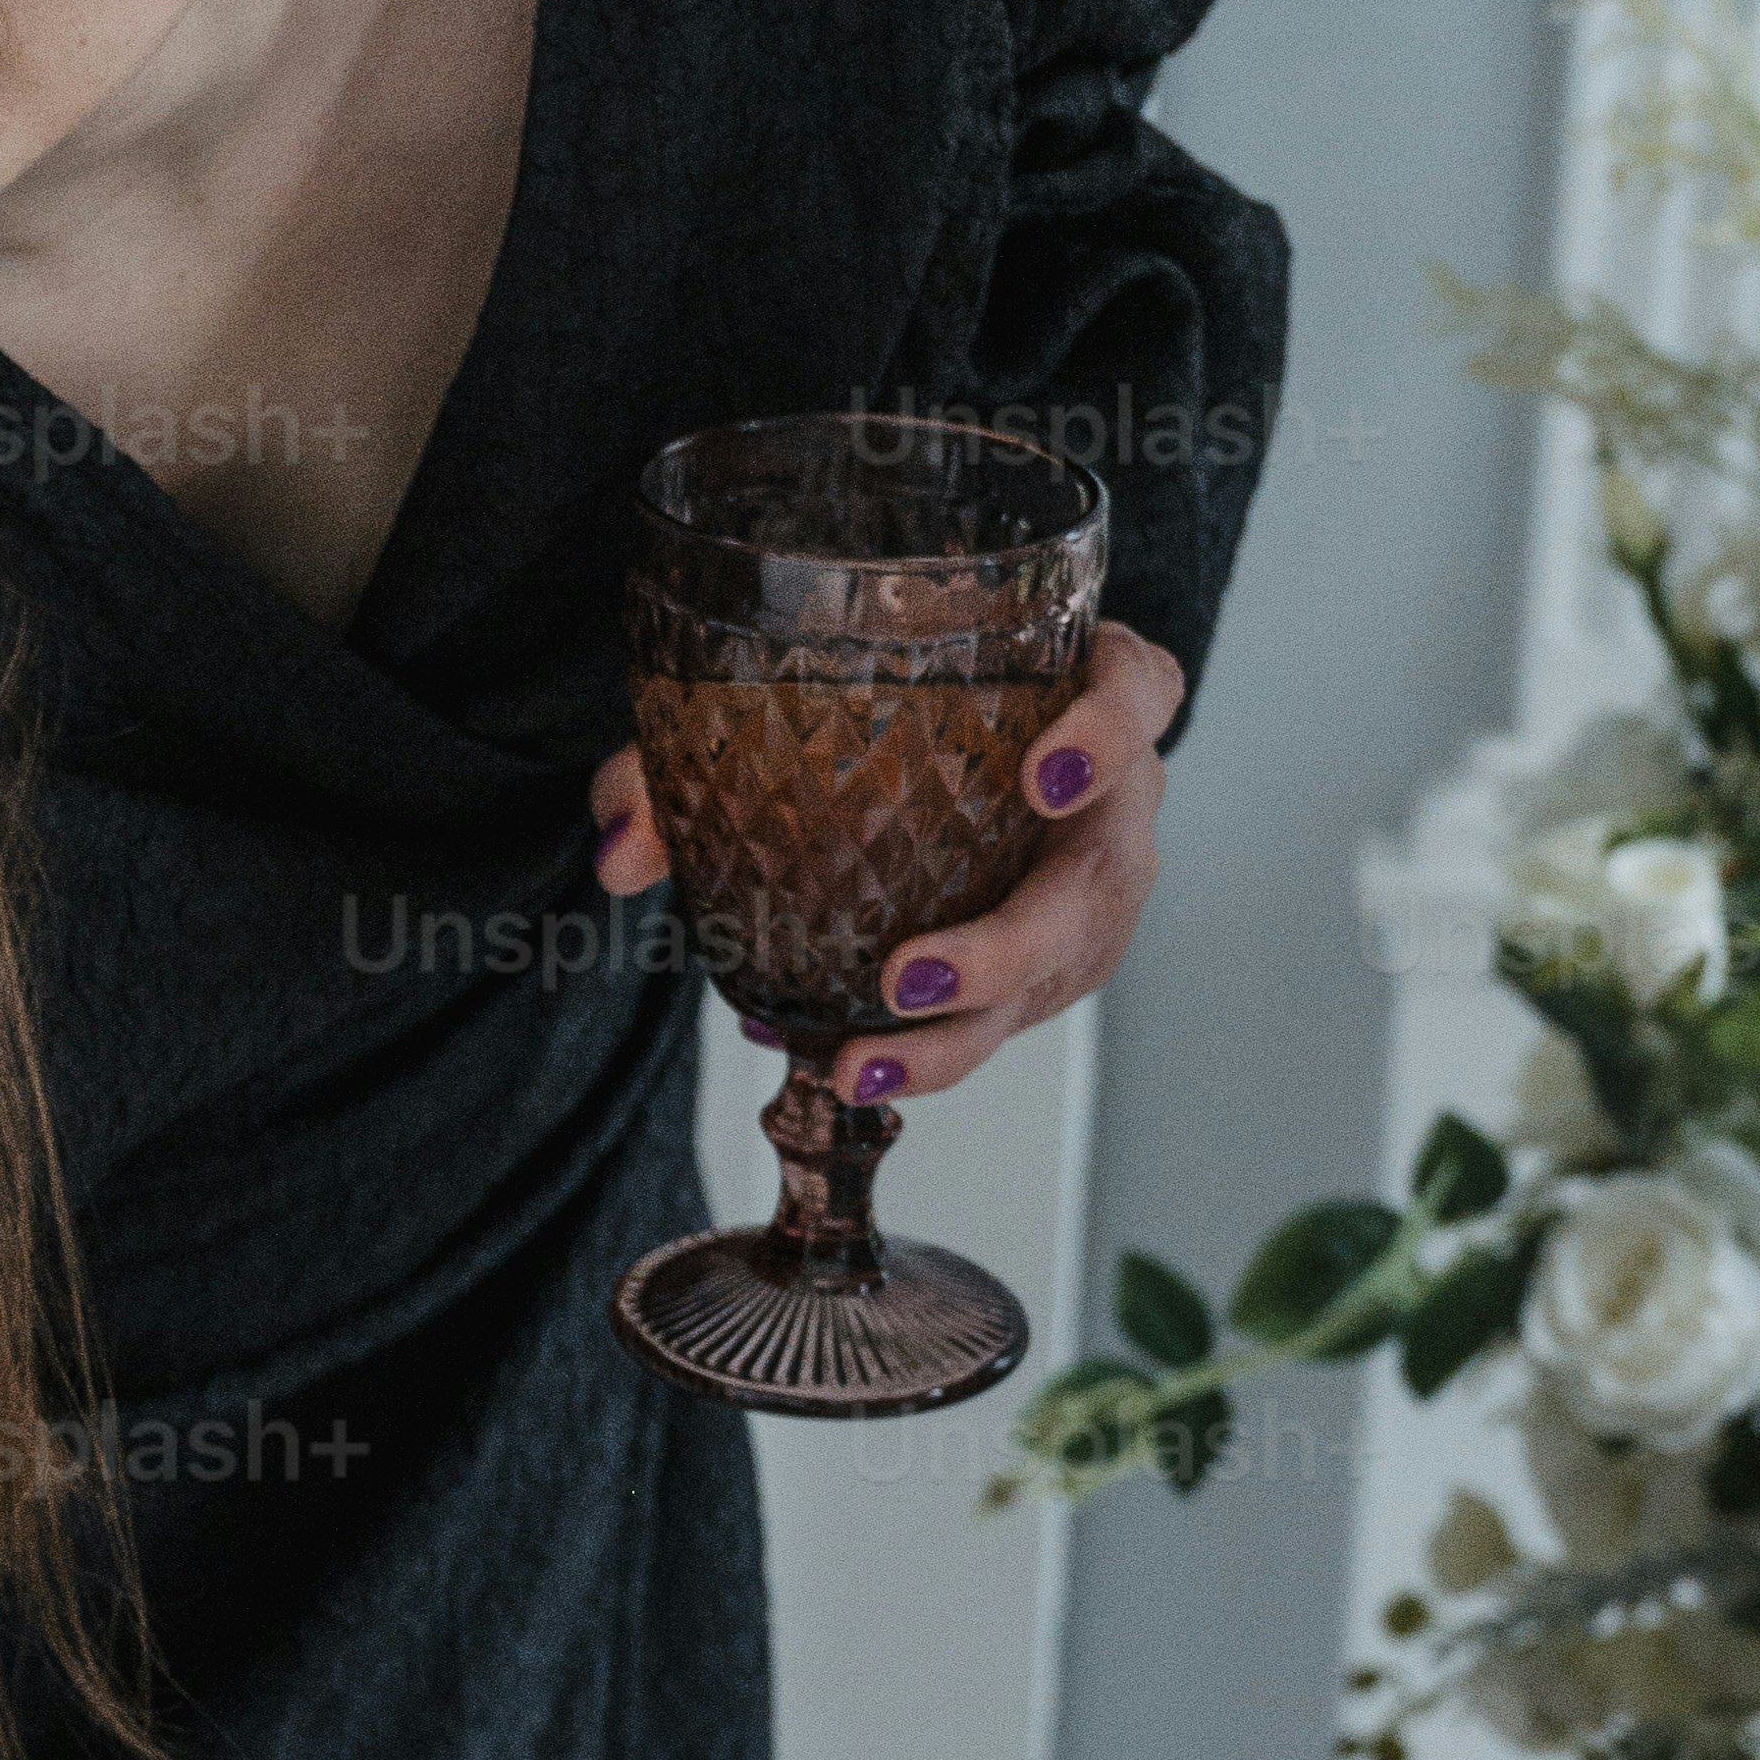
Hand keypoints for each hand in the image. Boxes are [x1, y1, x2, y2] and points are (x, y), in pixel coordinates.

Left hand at [594, 617, 1186, 1108]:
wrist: (936, 746)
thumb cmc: (892, 705)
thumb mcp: (804, 699)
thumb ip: (695, 757)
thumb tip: (622, 846)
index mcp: (1081, 691)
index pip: (1137, 691)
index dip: (1107, 731)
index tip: (1043, 771)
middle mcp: (1108, 798)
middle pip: (1099, 877)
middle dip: (1008, 944)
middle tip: (909, 978)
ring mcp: (1092, 888)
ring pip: (1057, 972)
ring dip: (961, 1033)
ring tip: (860, 1067)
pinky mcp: (1058, 962)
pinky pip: (1011, 1017)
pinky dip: (931, 1053)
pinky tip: (851, 1068)